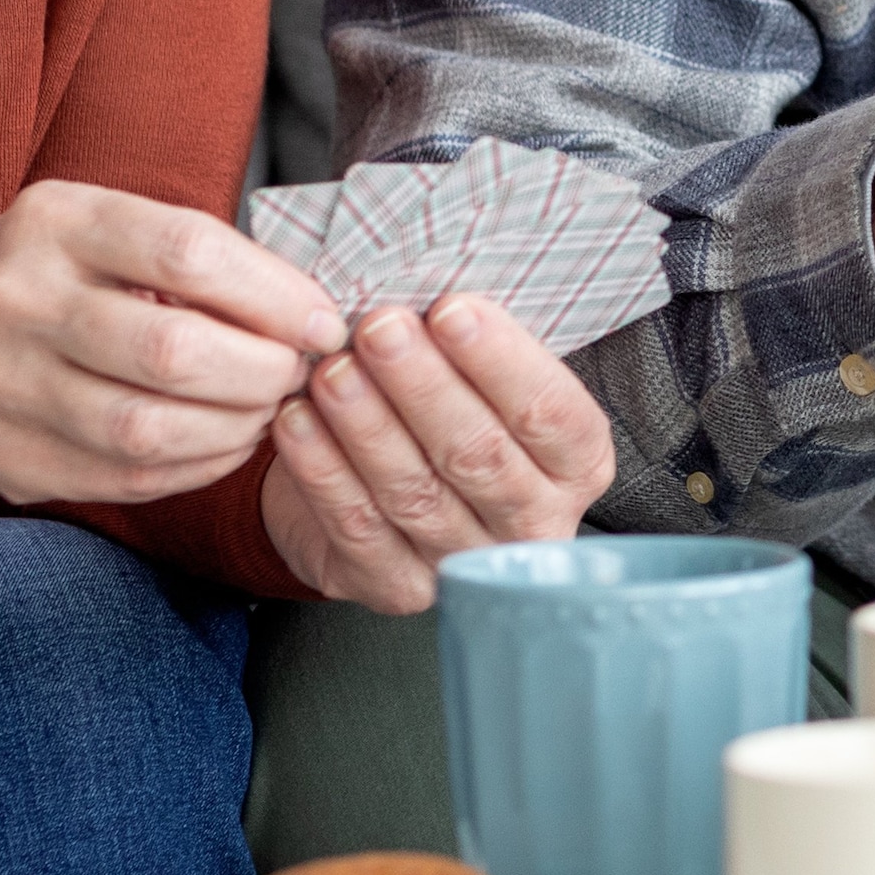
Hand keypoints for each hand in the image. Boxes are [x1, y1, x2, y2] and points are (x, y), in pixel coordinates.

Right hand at [0, 181, 348, 507]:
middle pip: (172, 350)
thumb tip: (310, 314)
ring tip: (266, 410)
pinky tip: (224, 444)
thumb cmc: (55, 271)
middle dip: (263, 371)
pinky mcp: (1, 455)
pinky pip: (124, 477)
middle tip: (298, 373)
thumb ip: (198, 259)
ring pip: (148, 429)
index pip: (188, 252)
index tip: (322, 322)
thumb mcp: (106, 226)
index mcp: (54, 221)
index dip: (275, 295)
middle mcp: (15, 298)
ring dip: (235, 428)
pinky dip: (196, 466)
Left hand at [259, 297, 620, 614]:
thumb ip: (472, 342)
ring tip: (332, 369)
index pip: (551, 413)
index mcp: (575, 462)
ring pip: (415, 492)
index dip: (502, 362)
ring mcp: (466, 562)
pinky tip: (298, 420)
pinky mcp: (400, 589)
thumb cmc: (448, 410)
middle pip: (482, 455)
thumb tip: (426, 285)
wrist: (389, 487)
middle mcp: (534, 521)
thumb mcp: (481, 375)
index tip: (451, 309)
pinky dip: (323, 471)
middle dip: (425, 387)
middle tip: (380, 329)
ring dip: (368, 425)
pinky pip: (357, 527)